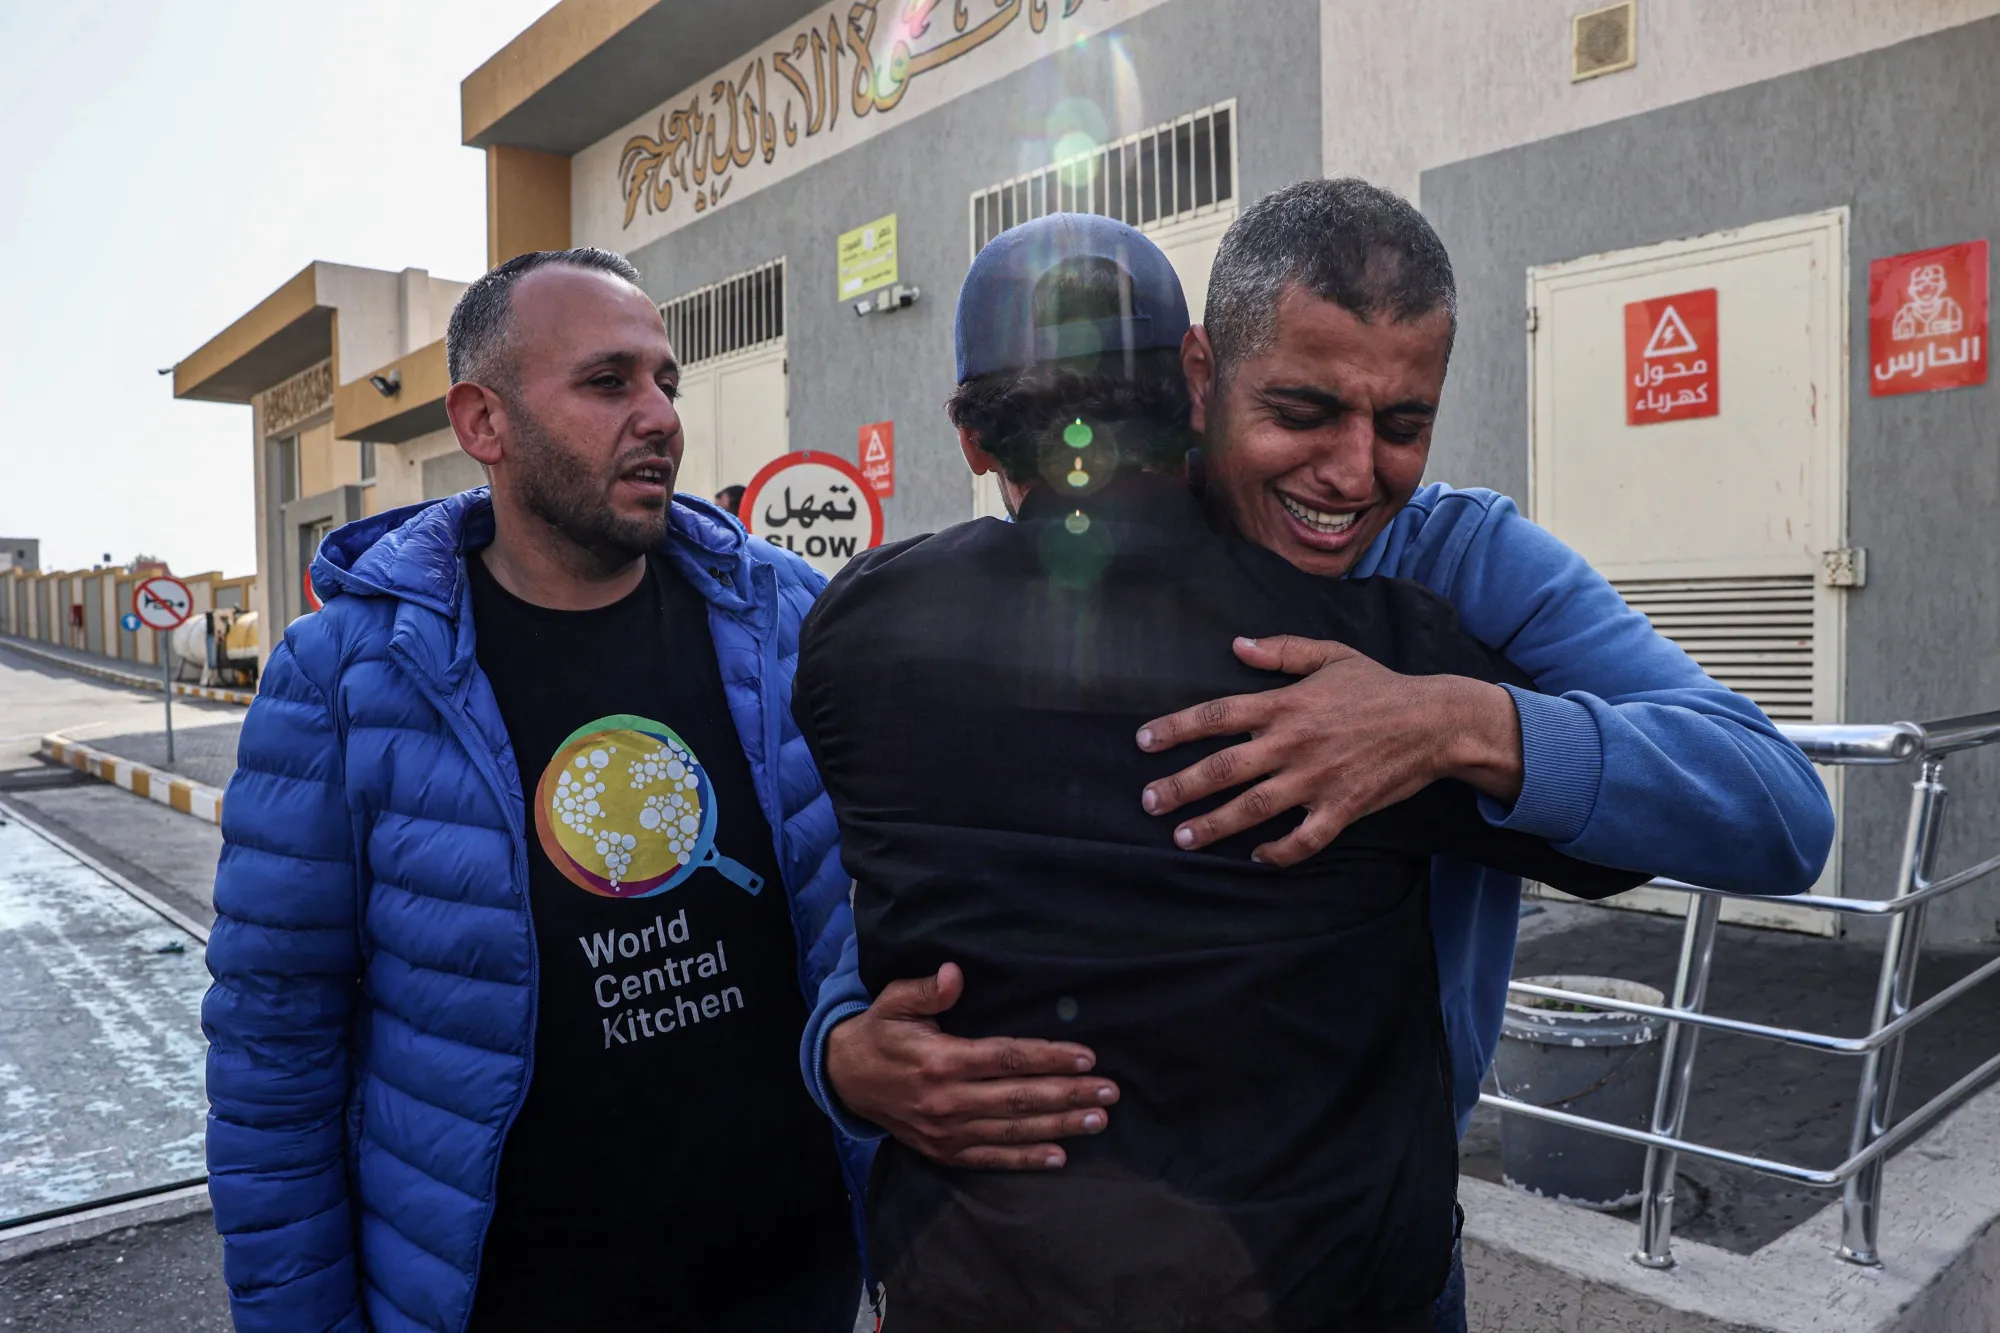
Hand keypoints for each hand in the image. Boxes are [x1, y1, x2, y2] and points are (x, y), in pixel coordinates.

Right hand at [825, 963, 1119, 1169]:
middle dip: (1068, 1095)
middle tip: (1110, 1093)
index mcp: (941, 1061)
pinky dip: (1026, 1160)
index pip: (1006, 1059)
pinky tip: (1059, 1156)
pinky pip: (991, 1158)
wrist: (844, 1080)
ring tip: (1098, 1120)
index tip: (1087, 1058)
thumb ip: (926, 990)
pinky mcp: (944, 1152)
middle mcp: (948, 1100)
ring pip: (1012, 1131)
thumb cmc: (879, 1033)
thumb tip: (954, 974)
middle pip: (1019, 1099)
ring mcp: (946, 1131)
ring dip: (1059, 1127)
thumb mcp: (892, 1002)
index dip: (1049, 1058)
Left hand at [1137, 635, 1523, 866]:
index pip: (1217, 716)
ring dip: (1212, 826)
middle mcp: (1293, 743)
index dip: (1175, 728)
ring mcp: (1316, 780)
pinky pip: (1302, 840)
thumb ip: (1281, 651)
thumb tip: (1236, 645)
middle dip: (1180, 786)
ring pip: (1252, 809)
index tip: (1143, 742)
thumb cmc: (1379, 686)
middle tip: (1149, 801)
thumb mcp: (1330, 654)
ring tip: (1181, 837)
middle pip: (1223, 769)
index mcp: (1286, 704)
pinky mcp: (1341, 809)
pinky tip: (1257, 856)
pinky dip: (1278, 852)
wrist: (1434, 722)